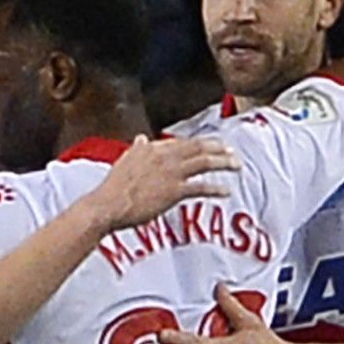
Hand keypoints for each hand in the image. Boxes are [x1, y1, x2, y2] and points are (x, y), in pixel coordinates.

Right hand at [85, 136, 238, 230]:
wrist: (108, 205)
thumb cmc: (113, 188)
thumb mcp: (124, 162)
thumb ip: (137, 150)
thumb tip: (141, 138)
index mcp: (151, 148)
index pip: (181, 142)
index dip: (198, 144)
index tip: (209, 147)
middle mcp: (164, 156)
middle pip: (198, 147)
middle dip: (218, 147)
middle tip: (231, 150)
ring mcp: (171, 173)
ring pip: (204, 162)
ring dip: (223, 162)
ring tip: (236, 164)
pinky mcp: (174, 191)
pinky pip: (201, 187)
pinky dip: (216, 189)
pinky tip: (227, 191)